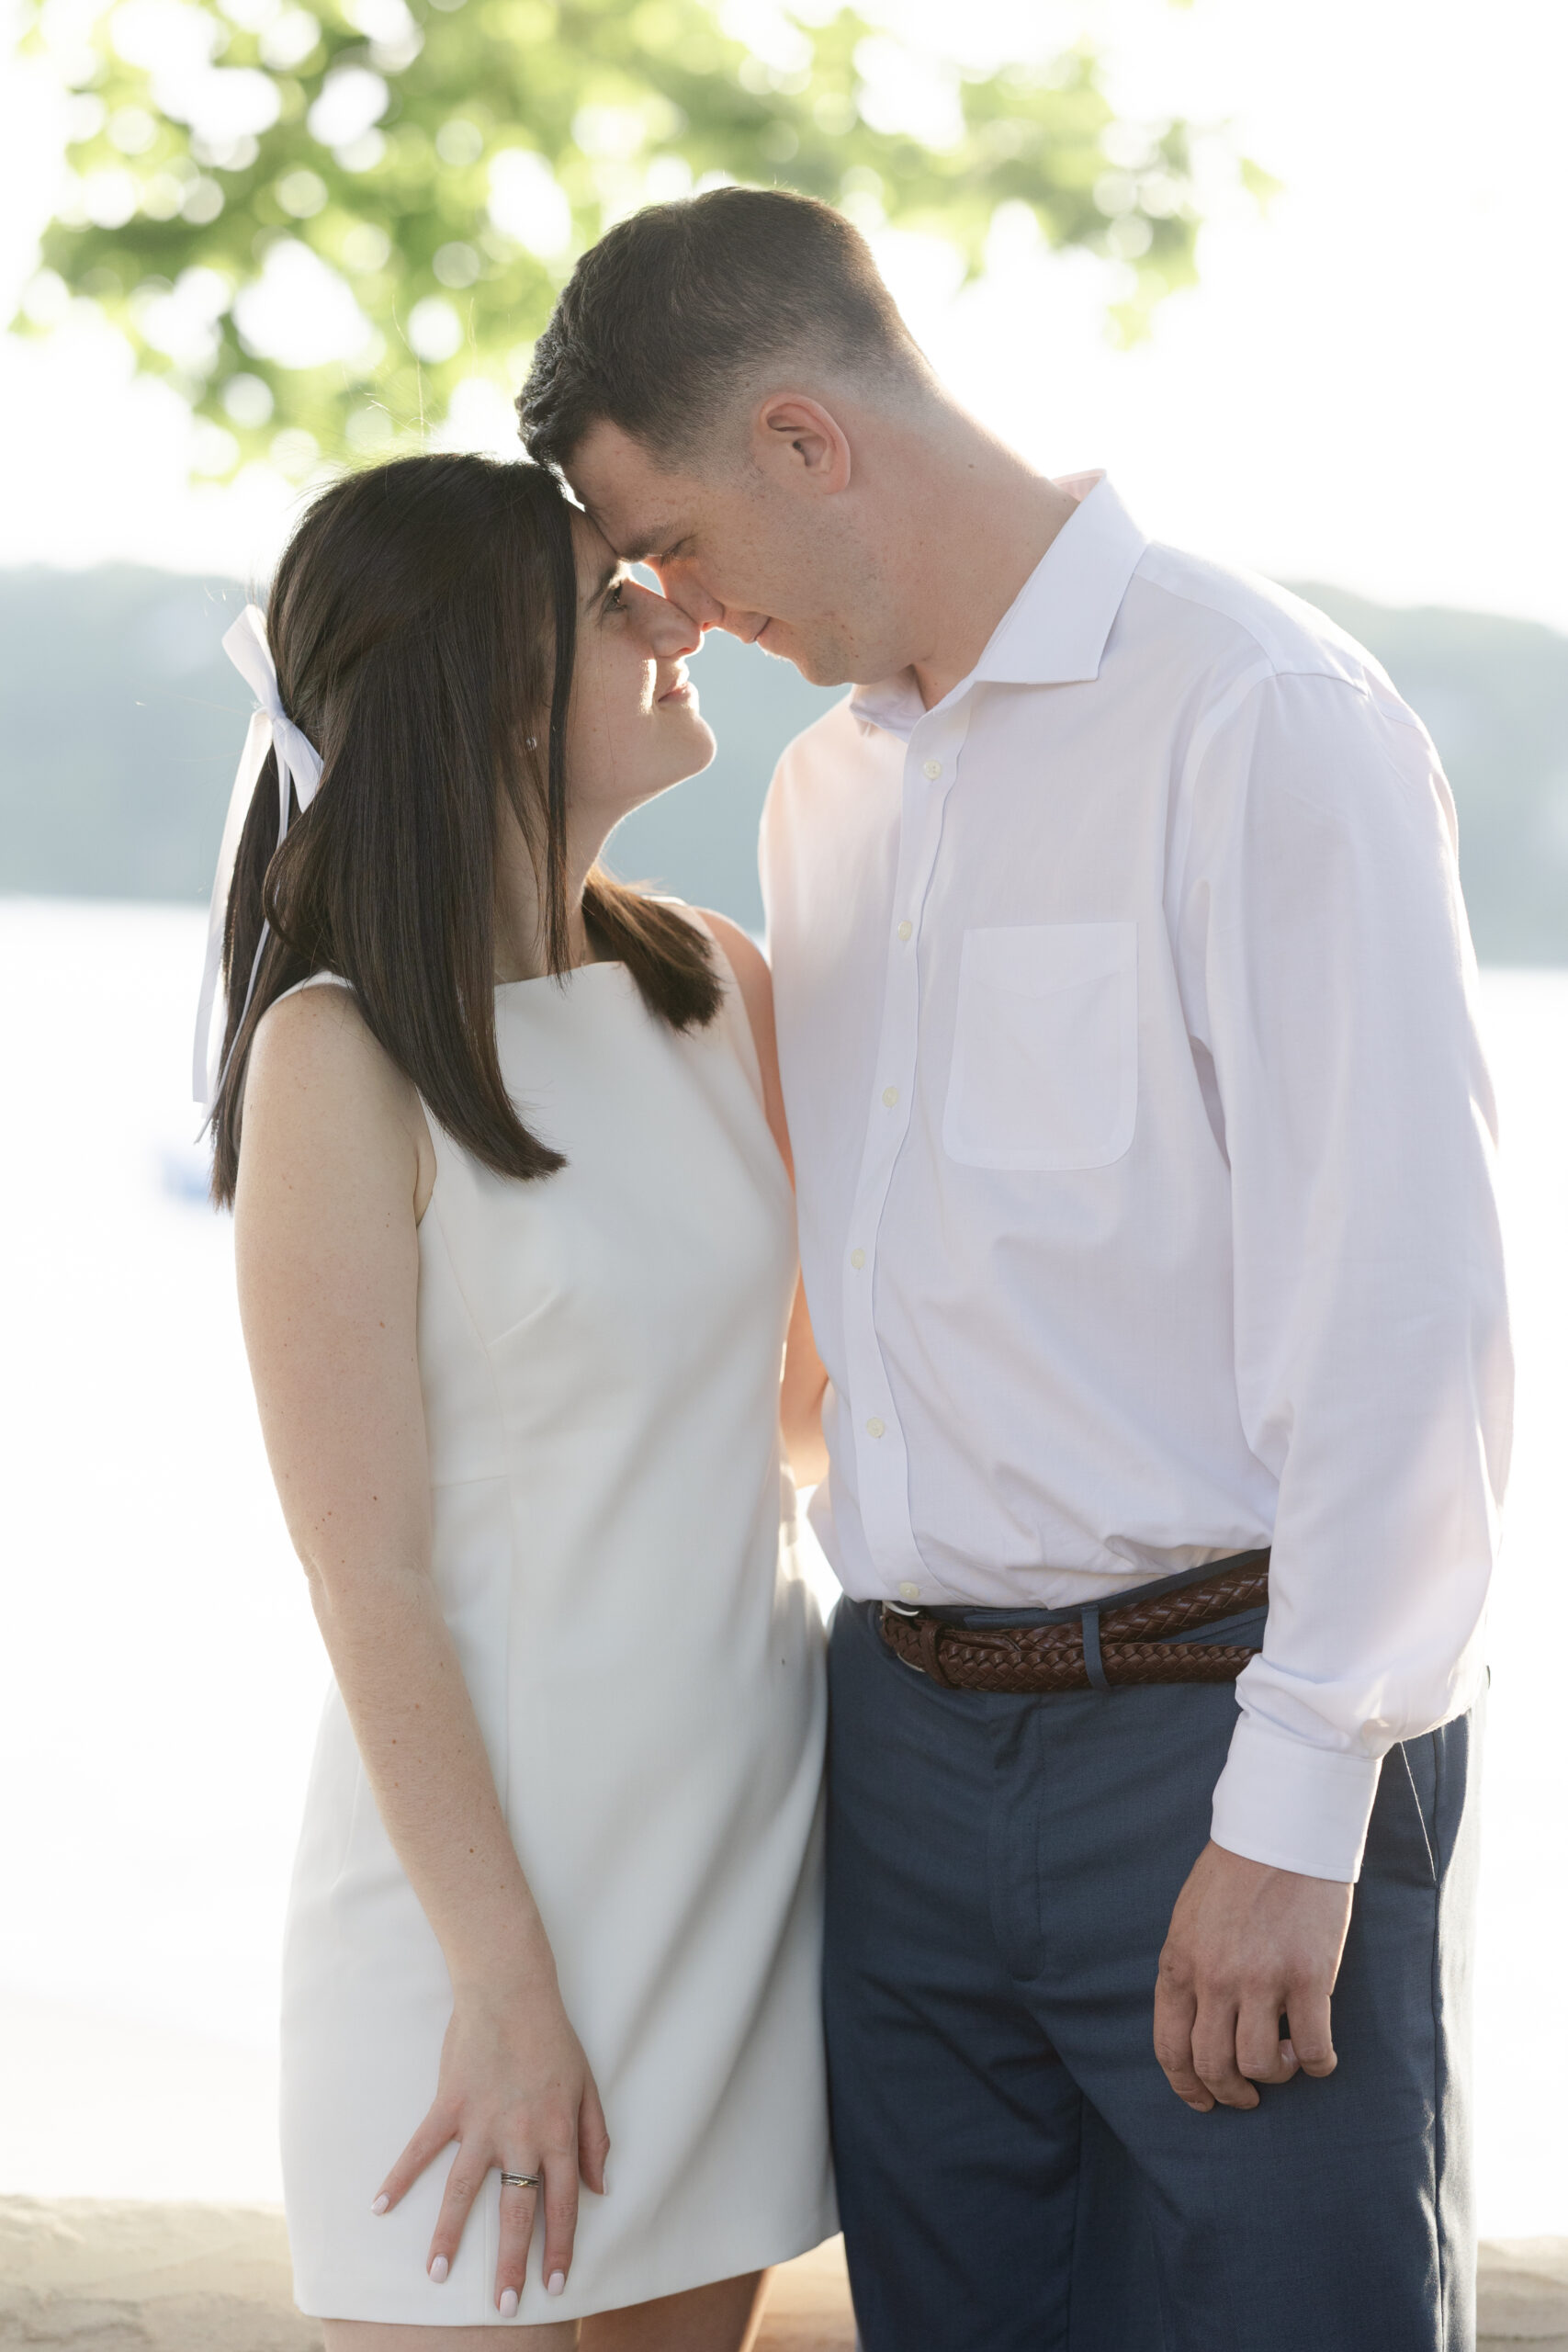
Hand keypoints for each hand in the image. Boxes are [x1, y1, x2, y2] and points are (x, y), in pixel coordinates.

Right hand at [374, 1976, 610, 2312]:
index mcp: (559, 2134)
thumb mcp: (588, 2086)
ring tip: (439, 2275)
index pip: (562, 2205)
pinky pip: (421, 2149)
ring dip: (450, 2236)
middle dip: (511, 2263)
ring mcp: (482, 2123)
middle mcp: (521, 2137)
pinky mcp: (450, 2106)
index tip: (554, 2285)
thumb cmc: (553, 2037)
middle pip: (516, 2211)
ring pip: (464, 2192)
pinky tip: (380, 2206)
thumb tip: (599, 2187)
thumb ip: (596, 2138)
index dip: (560, 2248)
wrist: (513, 1990)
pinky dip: (399, 2176)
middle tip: (504, 2306)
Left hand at [1154, 1840, 1352, 2111]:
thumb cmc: (1236, 1871)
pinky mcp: (1307, 1977)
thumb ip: (1189, 1969)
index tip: (1203, 2101)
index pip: (1170, 2047)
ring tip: (1286, 2059)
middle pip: (1213, 2066)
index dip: (1186, 2086)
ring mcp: (1261, 1980)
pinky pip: (1312, 2049)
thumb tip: (1195, 2021)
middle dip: (1230, 2092)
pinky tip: (1319, 2056)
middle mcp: (1214, 1978)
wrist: (1281, 1831)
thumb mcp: (1189, 1919)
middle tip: (1248, 2094)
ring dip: (1275, 2076)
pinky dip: (1317, 2064)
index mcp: (1179, 1963)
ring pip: (1260, 2065)